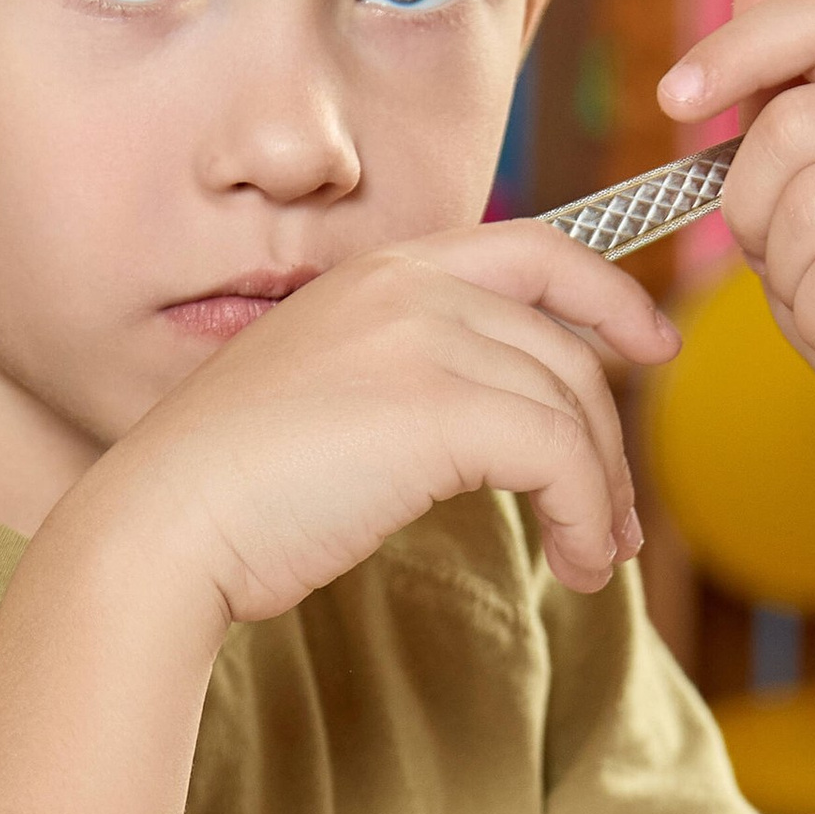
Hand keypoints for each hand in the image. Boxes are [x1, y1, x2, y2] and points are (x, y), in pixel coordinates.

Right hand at [98, 225, 677, 627]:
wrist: (164, 523)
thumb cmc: (233, 487)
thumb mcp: (330, 394)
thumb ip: (411, 377)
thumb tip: (507, 424)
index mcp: (379, 271)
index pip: (533, 249)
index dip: (608, 293)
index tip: (650, 343)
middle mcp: (408, 286)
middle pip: (565, 346)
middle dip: (608, 437)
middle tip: (617, 518)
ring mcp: (423, 338)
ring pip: (573, 407)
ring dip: (601, 494)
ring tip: (594, 559)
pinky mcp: (439, 407)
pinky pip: (561, 455)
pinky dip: (586, 514)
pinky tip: (574, 564)